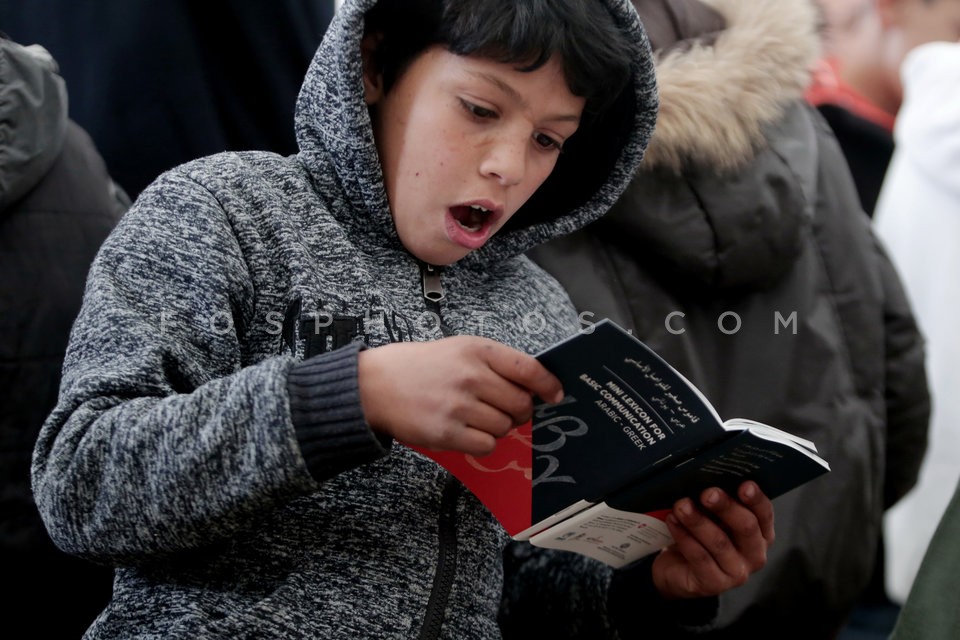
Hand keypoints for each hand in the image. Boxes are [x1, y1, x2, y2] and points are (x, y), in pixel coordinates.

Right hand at [358, 336, 563, 454]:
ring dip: (497, 427)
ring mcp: (458, 405)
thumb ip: (495, 364)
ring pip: (505, 427)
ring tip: (474, 417)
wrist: (375, 385)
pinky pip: (487, 446)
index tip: (555, 396)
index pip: (529, 369)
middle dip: (519, 412)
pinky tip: (466, 432)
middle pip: (521, 404)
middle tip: (503, 410)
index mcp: (477, 350)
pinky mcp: (446, 433)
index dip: (548, 385)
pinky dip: (483, 443)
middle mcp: (470, 376)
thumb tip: (534, 388)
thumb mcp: (459, 349)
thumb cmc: (420, 367)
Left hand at [651, 481, 774, 598]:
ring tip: (682, 505)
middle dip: (726, 507)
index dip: (756, 499)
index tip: (745, 484)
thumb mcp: (712, 518)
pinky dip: (684, 537)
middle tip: (707, 493)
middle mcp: (754, 554)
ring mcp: (737, 573)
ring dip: (698, 521)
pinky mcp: (714, 584)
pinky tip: (672, 521)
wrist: (676, 569)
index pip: (764, 514)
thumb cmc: (700, 537)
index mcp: (760, 534)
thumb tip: (706, 480)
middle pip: (746, 527)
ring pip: (719, 542)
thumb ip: (716, 504)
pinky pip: (700, 557)